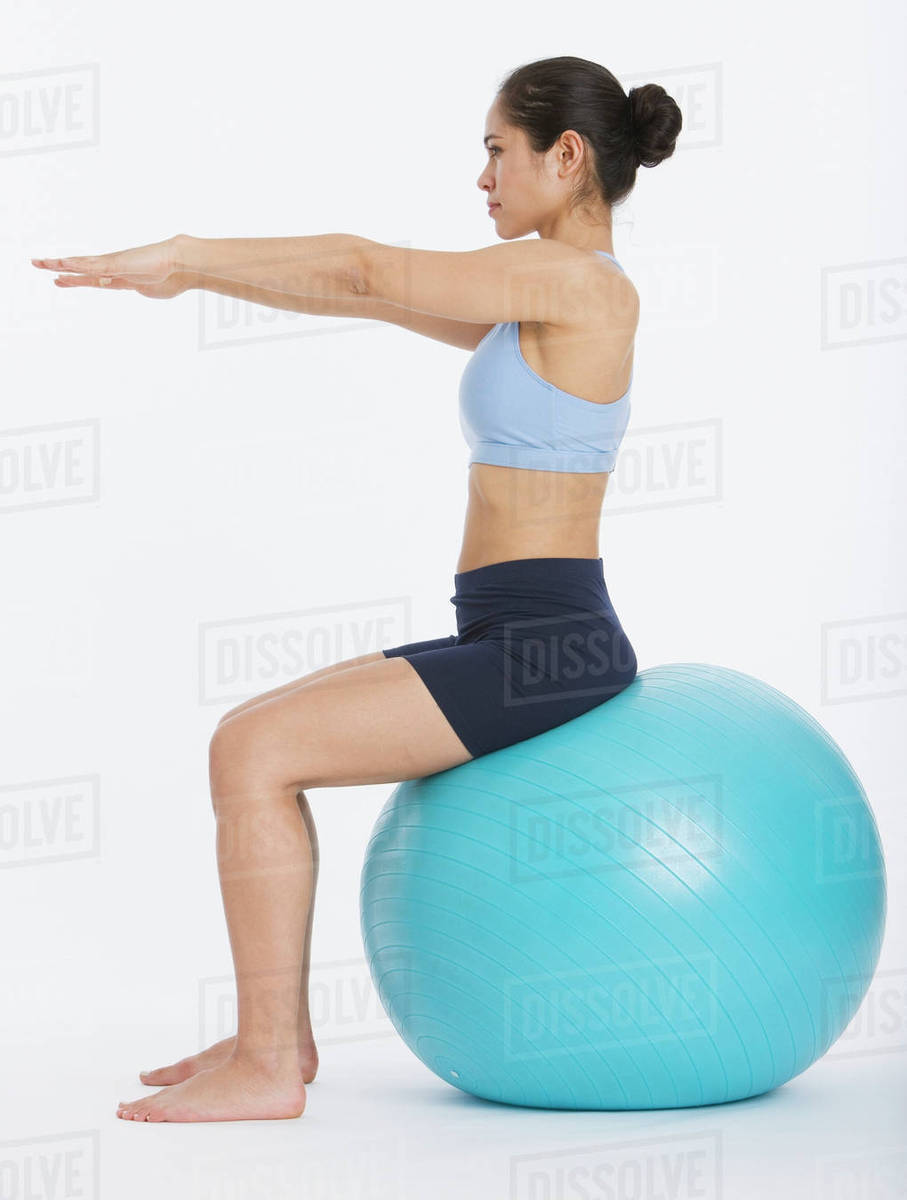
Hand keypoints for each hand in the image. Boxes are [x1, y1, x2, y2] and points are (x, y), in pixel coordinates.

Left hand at [30, 234, 191, 298]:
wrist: (182, 265)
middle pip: (81, 268)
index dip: (74, 279)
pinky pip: (92, 265)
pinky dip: (77, 264)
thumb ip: (143, 290)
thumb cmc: (174, 278)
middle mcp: (114, 268)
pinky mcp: (118, 264)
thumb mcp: (153, 292)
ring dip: (60, 264)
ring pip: (81, 264)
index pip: (92, 279)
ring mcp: (114, 264)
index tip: (59, 279)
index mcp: (121, 278)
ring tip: (40, 262)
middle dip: (59, 267)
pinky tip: (63, 263)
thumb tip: (143, 289)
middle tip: (37, 263)